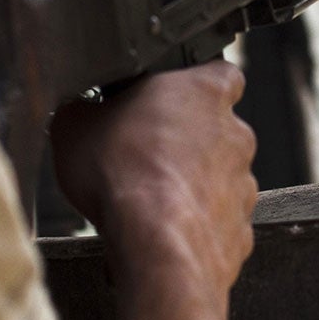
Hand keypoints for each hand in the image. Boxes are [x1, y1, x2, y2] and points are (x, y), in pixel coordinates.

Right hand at [51, 63, 257, 295]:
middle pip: (218, 131)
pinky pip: (218, 223)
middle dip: (188, 143)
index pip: (221, 74)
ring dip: (193, 186)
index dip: (198, 85)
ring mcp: (243, 185)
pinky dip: (196, 227)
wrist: (155, 245)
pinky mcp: (240, 230)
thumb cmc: (123, 176)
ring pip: (220, 179)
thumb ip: (83, 109)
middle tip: (147, 157)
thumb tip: (77, 111)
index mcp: (204, 92)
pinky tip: (164, 232)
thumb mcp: (75, 126)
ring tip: (151, 201)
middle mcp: (235, 134)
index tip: (175, 98)